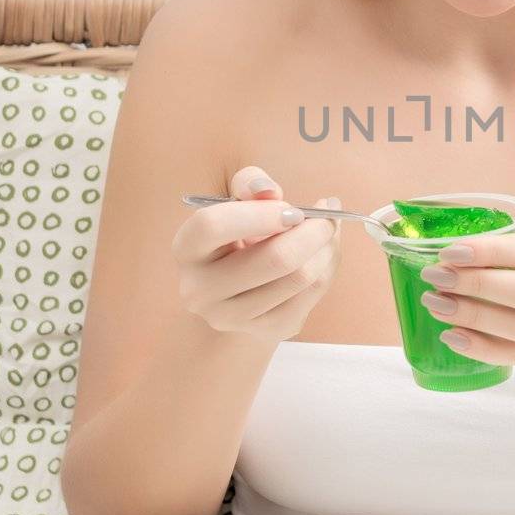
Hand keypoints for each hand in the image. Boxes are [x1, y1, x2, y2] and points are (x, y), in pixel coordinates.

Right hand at [172, 165, 341, 341]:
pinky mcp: (267, 330)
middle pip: (275, 259)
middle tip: (328, 212)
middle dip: (314, 229)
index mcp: (186, 248)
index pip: (212, 226)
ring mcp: (232, 316)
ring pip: (301, 277)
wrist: (239, 290)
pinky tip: (324, 252)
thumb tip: (268, 190)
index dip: (260, 213)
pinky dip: (328, 265)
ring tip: (328, 229)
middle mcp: (200, 289)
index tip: (292, 208)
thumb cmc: (239, 234)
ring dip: (327, 246)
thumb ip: (250, 184)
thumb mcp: (237, 202)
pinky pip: (313, 293)